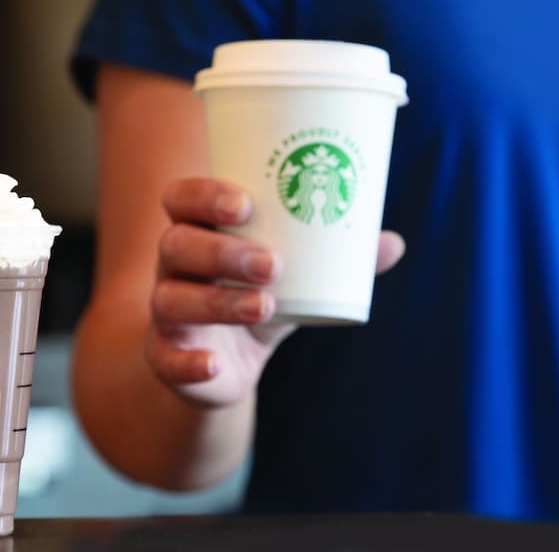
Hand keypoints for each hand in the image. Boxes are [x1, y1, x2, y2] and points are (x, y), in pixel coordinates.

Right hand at [146, 177, 404, 407]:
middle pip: (176, 244)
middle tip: (274, 263)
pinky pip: (165, 358)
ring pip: (170, 300)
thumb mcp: (295, 277)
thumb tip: (394, 243)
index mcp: (198, 230)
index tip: (246, 203)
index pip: (181, 198)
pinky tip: (215, 364)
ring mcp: (164, 313)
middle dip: (222, 250)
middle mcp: (172, 266)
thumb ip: (336, 259)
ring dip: (217, 302)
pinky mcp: (165, 357)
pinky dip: (188, 362)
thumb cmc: (257, 297)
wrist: (223, 365)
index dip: (204, 195)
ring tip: (266, 305)